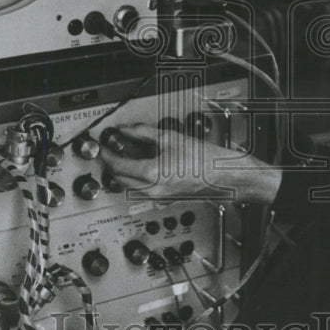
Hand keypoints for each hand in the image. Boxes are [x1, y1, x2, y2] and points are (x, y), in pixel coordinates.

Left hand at [97, 123, 280, 205]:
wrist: (225, 176)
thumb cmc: (205, 159)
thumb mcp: (170, 137)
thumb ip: (143, 133)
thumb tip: (127, 130)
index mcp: (151, 175)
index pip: (117, 166)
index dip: (107, 154)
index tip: (104, 145)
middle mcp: (152, 190)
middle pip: (120, 179)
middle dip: (113, 164)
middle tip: (112, 149)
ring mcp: (158, 197)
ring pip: (130, 187)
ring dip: (125, 172)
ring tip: (128, 155)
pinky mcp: (164, 198)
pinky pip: (143, 189)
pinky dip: (138, 178)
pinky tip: (144, 164)